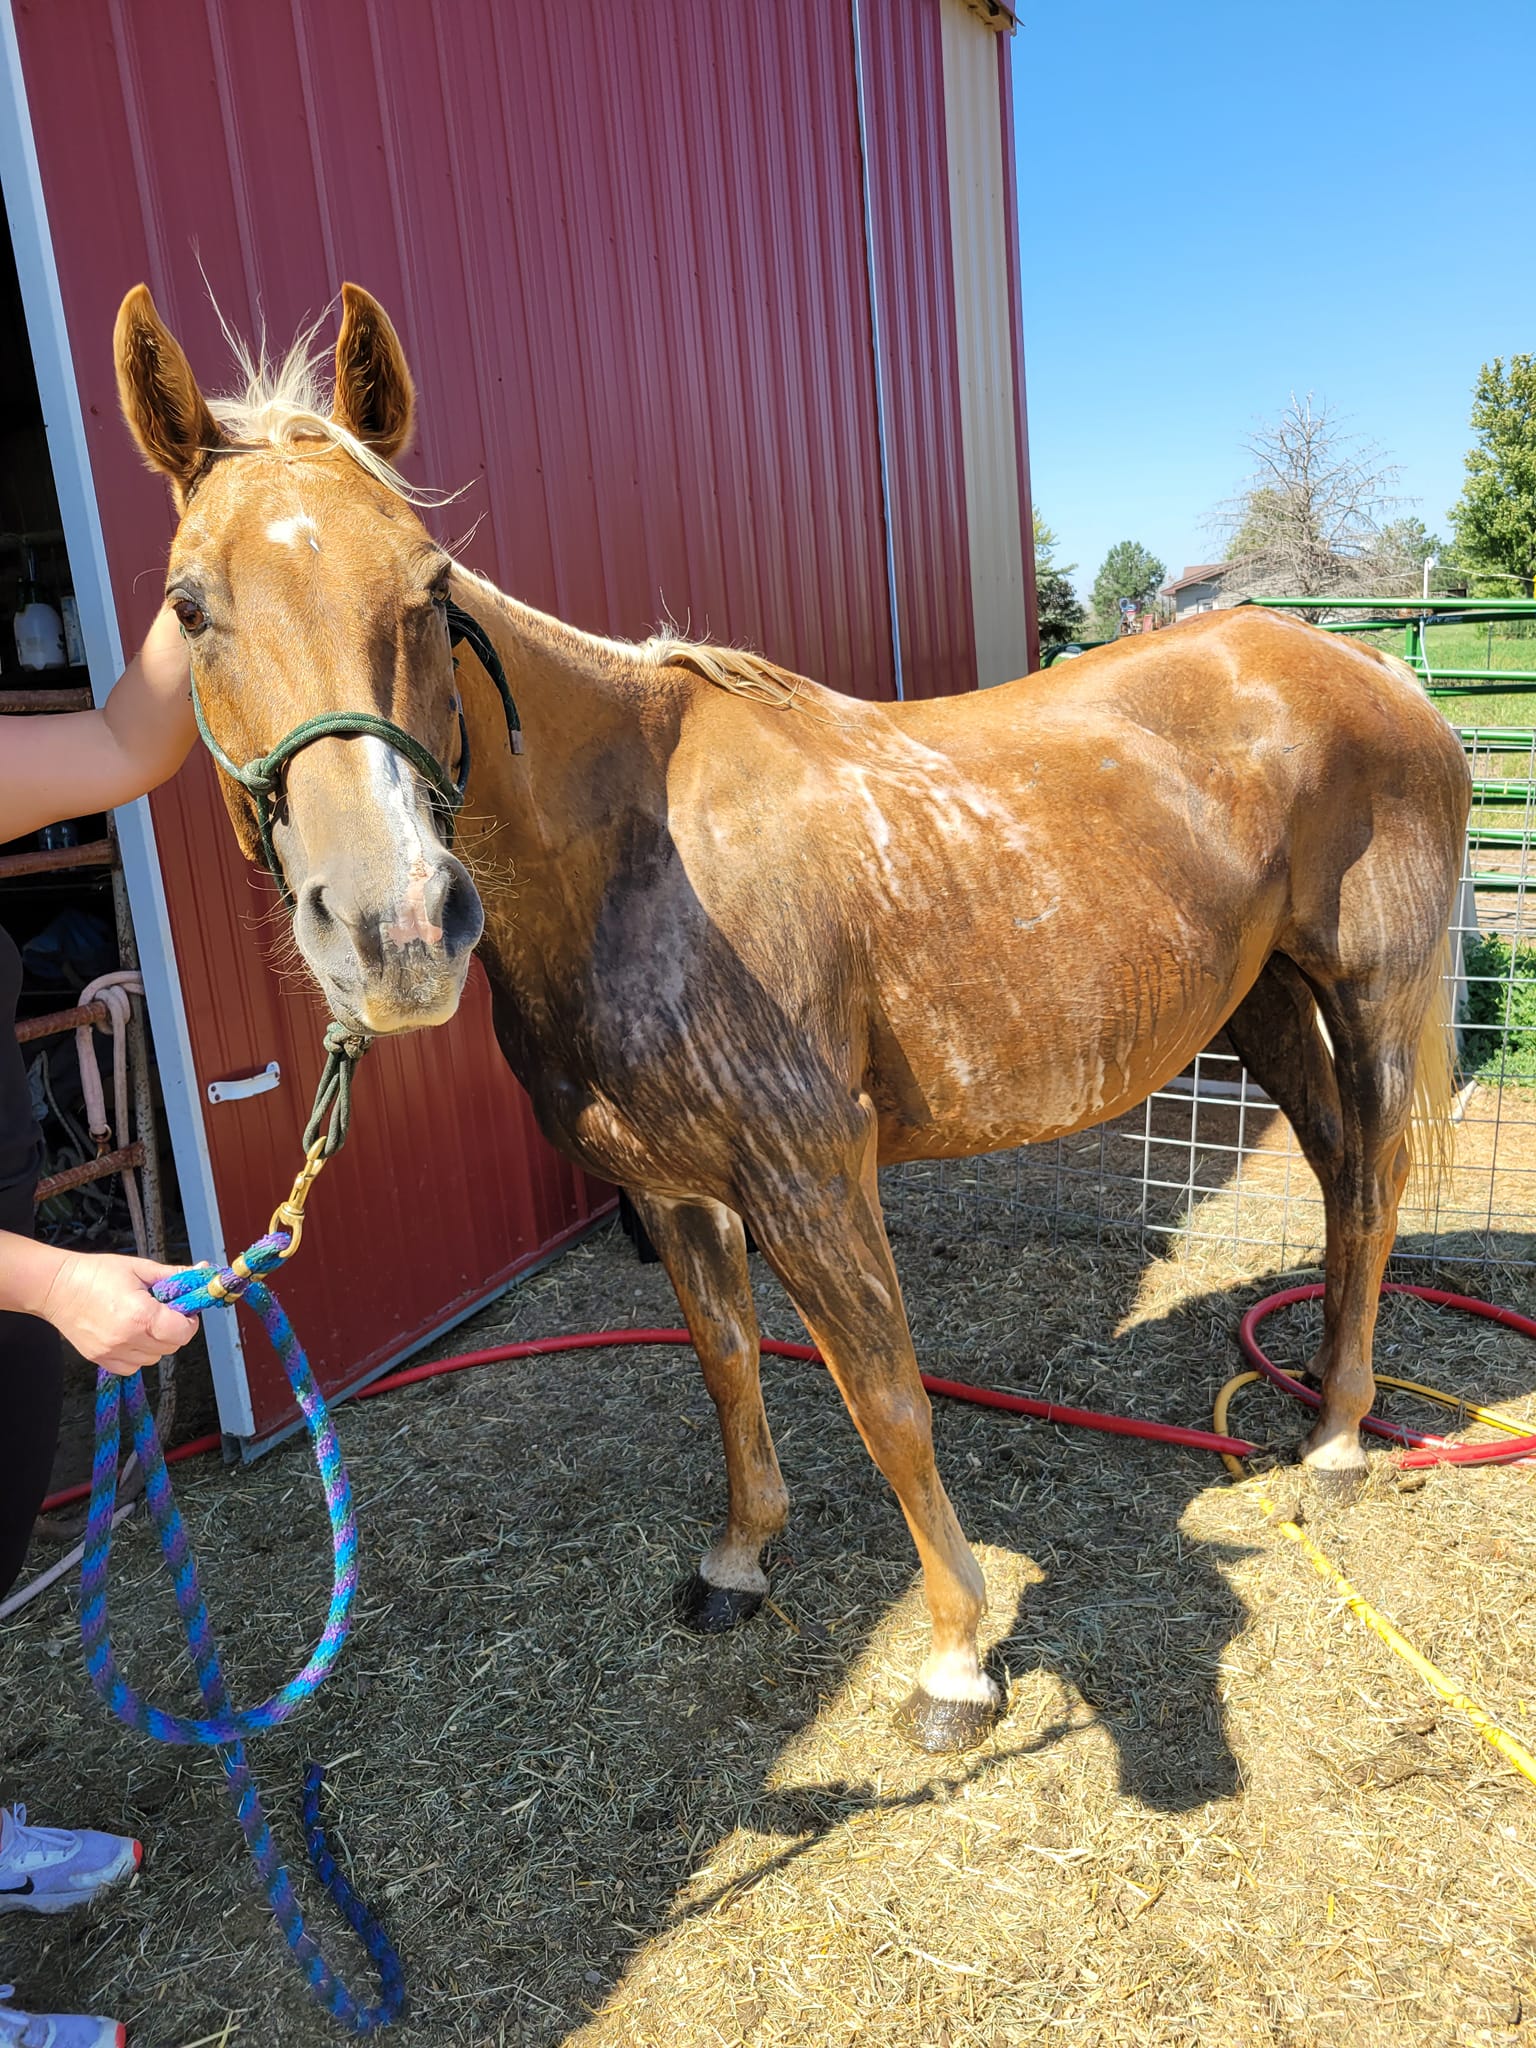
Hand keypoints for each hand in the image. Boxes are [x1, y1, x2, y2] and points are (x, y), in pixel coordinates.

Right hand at [37, 1251, 199, 1375]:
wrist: (56, 1287)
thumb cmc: (95, 1274)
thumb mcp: (140, 1268)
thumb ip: (175, 1275)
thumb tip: (204, 1271)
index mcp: (140, 1315)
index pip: (183, 1332)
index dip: (189, 1320)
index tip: (183, 1309)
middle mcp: (127, 1339)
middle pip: (172, 1346)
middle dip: (174, 1329)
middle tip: (164, 1311)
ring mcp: (112, 1352)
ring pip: (154, 1358)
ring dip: (157, 1342)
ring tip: (143, 1320)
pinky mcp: (101, 1360)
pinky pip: (133, 1366)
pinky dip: (138, 1353)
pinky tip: (129, 1333)